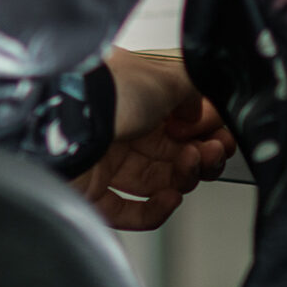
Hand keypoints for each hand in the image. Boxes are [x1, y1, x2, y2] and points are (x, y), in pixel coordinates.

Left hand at [72, 51, 235, 231]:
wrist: (66, 115)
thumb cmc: (108, 90)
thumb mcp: (165, 75)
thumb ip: (192, 90)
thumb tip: (201, 109)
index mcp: (135, 99)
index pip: (178, 123)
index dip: (204, 131)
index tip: (220, 135)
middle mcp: (119, 128)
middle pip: (171, 154)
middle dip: (201, 156)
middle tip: (211, 151)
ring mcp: (105, 160)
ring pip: (155, 182)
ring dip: (184, 178)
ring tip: (192, 164)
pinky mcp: (91, 191)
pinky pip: (129, 211)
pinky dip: (155, 211)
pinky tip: (170, 197)